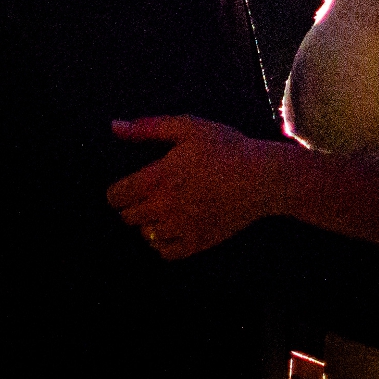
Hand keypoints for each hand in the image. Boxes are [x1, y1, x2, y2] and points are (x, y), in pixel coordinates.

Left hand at [107, 115, 286, 259]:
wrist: (263, 178)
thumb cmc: (226, 148)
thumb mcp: (188, 126)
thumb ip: (148, 128)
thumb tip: (115, 127)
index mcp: (158, 178)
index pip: (117, 196)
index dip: (116, 191)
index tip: (126, 186)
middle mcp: (164, 207)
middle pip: (127, 217)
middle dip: (131, 206)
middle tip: (145, 196)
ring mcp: (181, 228)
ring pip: (145, 235)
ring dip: (147, 223)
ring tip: (161, 211)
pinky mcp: (198, 243)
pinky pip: (165, 252)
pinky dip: (162, 243)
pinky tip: (172, 228)